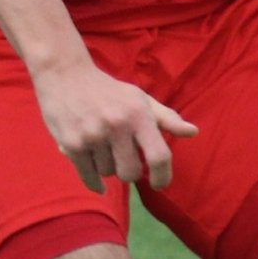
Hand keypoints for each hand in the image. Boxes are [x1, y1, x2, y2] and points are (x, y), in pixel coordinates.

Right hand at [30, 58, 197, 191]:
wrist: (64, 74)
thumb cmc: (108, 90)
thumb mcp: (139, 98)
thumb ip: (166, 118)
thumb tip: (193, 132)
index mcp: (138, 114)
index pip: (159, 156)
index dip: (163, 176)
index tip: (159, 184)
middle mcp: (116, 125)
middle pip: (131, 173)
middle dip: (129, 172)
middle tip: (123, 159)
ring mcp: (92, 135)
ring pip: (108, 173)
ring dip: (107, 167)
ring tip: (100, 149)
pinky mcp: (71, 144)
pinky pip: (88, 176)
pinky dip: (94, 182)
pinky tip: (97, 183)